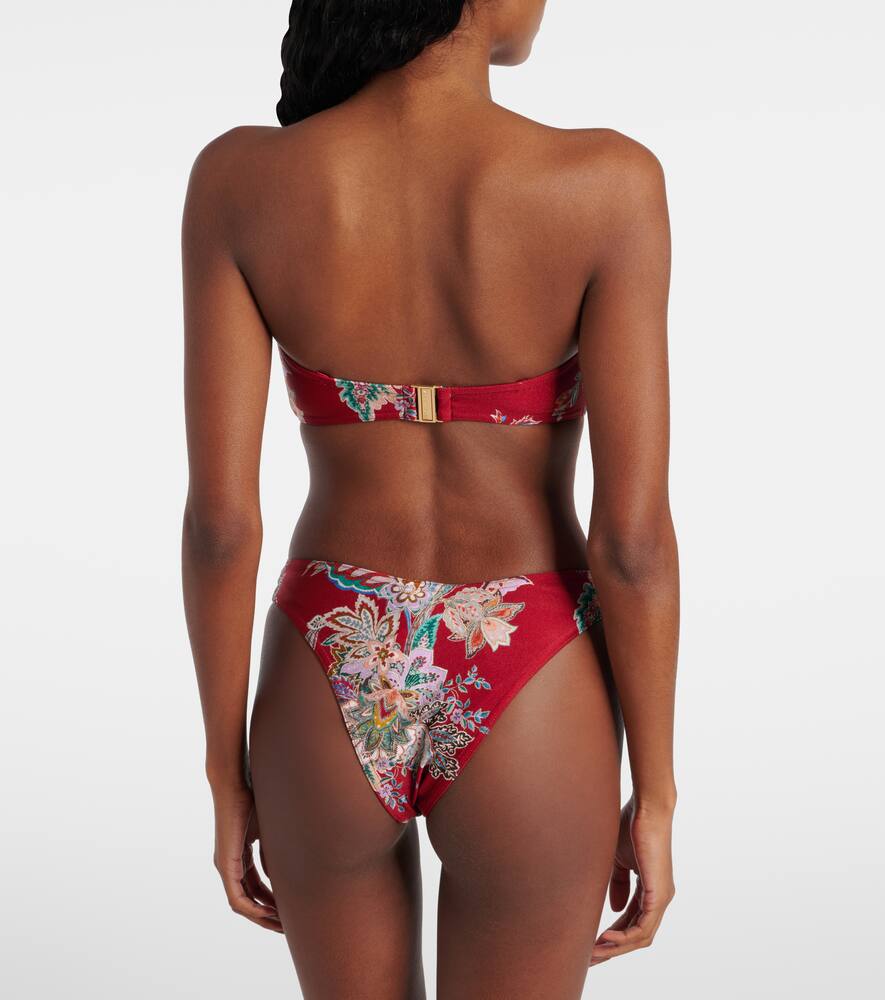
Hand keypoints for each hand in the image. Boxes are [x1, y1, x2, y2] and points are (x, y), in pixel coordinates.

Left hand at [211, 783, 281, 932]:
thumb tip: (282, 876)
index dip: (271, 900)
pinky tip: (268, 914)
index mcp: (238, 855)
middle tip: (286, 925)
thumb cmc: (252, 799)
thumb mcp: (268, 831)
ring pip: (242, 904)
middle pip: (248, 899)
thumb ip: (272, 854)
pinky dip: (253, 909)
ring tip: (281, 924)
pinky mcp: (225, 865)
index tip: (288, 908)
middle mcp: (228, 864)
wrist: (233, 784)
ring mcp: (224, 867)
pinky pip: (237, 899)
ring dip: (261, 916)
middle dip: (268, 914)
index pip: (254, 887)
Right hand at [591, 796, 674, 964]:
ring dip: (616, 948)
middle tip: (589, 958)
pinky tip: (606, 938)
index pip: (631, 921)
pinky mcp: (659, 895)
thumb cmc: (632, 826)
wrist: (646, 809)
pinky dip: (624, 937)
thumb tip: (615, 908)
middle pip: (636, 936)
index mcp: (650, 890)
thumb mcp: (618, 860)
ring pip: (640, 937)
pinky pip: (643, 928)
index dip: (611, 935)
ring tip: (594, 952)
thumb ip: (618, 883)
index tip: (590, 943)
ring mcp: (661, 898)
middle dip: (612, 949)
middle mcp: (659, 898)